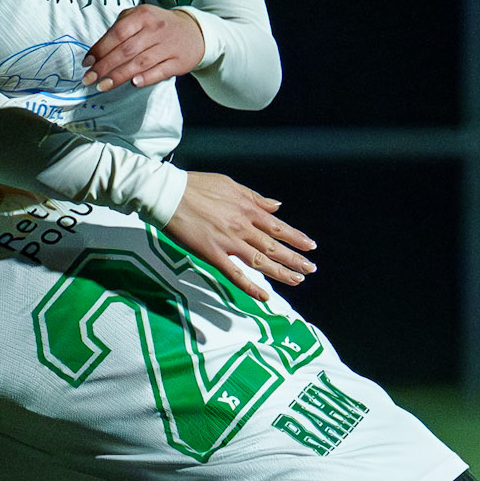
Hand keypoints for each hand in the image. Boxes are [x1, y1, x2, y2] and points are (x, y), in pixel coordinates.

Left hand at [84, 5, 205, 91]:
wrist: (194, 31)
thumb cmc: (159, 26)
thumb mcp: (140, 16)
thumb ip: (120, 28)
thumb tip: (98, 51)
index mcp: (143, 15)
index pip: (117, 33)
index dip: (100, 49)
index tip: (87, 63)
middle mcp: (156, 29)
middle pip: (126, 51)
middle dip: (104, 67)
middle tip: (89, 79)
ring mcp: (168, 46)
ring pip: (140, 63)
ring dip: (119, 76)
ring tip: (103, 86)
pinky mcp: (178, 62)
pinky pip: (159, 72)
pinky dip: (146, 78)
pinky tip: (133, 84)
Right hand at [164, 172, 316, 301]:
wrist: (169, 194)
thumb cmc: (196, 186)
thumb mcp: (231, 185)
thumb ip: (255, 198)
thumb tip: (276, 205)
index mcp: (247, 209)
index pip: (278, 227)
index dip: (296, 237)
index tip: (310, 246)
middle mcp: (243, 226)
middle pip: (274, 246)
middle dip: (295, 258)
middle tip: (310, 269)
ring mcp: (229, 241)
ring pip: (261, 261)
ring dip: (281, 272)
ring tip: (297, 281)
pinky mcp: (213, 254)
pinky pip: (235, 273)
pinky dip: (250, 286)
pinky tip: (263, 295)